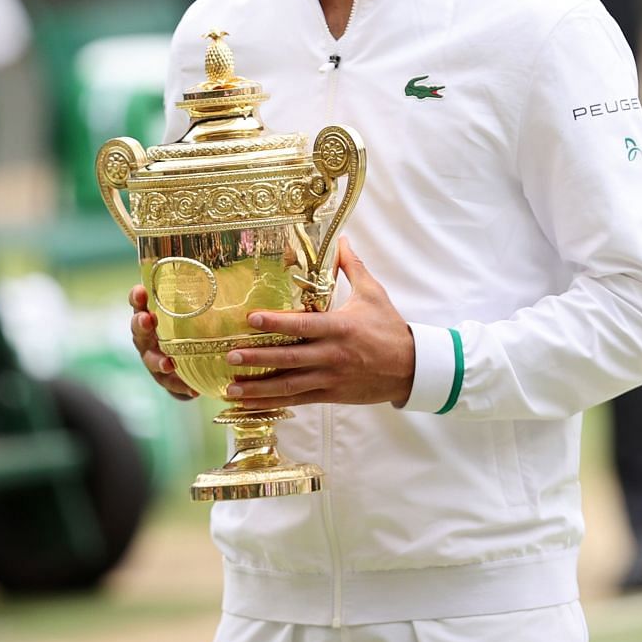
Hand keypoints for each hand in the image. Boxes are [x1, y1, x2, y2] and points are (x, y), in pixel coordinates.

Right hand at [129, 284, 197, 400]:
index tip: (140, 290)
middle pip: (139, 330)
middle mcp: (149, 337)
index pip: (140, 303)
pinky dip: (180, 387)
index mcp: (153, 316)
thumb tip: (241, 274)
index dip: (137, 297)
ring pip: (150, 359)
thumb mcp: (201, 310)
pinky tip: (192, 390)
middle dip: (141, 324)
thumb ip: (208, 296)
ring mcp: (154, 359)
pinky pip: (170, 384)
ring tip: (168, 363)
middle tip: (147, 320)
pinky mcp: (166, 379)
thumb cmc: (199, 326)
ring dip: (158, 360)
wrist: (200, 362)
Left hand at [224, 238, 418, 406]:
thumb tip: (341, 239)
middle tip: (230, 356)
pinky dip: (273, 403)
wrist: (411, 367)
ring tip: (230, 388)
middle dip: (258, 358)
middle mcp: (332, 354)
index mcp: (340, 327)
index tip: (250, 319)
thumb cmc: (390, 327)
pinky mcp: (331, 395)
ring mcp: (331, 378)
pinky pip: (298, 400)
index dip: (276, 322)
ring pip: (289, 385)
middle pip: (289, 358)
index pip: (303, 325)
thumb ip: (353, 266)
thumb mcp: (373, 293)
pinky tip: (250, 403)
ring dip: (259, 388)